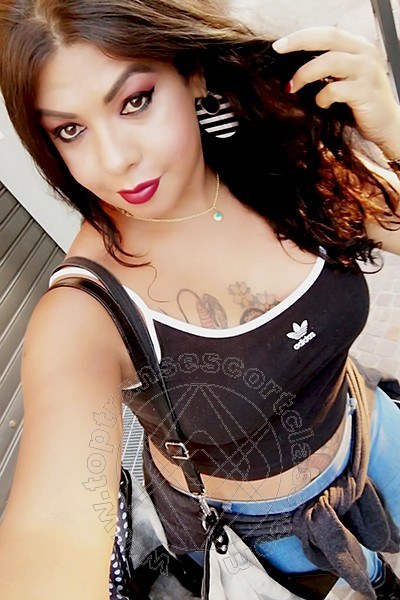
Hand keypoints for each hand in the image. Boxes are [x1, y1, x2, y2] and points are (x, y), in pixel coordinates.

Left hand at [272, 26, 399, 155]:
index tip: (280, 44)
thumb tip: (295, 68)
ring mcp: (367, 71)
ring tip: (293, 87)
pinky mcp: (365, 91)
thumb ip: (329, 68)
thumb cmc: (362, 103)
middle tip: (279, 50)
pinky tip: (323, 104)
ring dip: (305, 74)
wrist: (388, 125)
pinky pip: (335, 89)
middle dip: (299, 42)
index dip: (302, 36)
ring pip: (329, 61)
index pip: (328, 33)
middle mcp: (365, 53)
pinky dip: (322, 98)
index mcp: (358, 47)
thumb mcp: (345, 79)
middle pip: (329, 37)